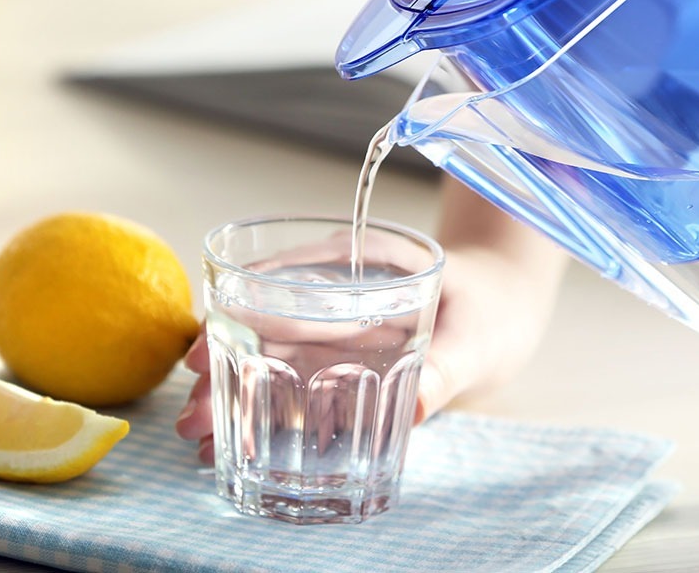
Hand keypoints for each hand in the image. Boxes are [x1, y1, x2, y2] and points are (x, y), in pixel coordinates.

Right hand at [176, 179, 568, 459]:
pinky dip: (267, 405)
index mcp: (369, 260)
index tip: (205, 350)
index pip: (294, 277)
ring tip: (199, 436)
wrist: (507, 311)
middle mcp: (344, 288)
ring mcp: (341, 324)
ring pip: (274, 352)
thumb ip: (447, 368)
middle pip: (270, 321)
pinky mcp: (346, 356)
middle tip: (191, 416)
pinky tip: (236, 437)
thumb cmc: (493, 307)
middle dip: (224, 365)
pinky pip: (299, 377)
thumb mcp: (476, 336)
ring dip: (233, 389)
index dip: (243, 312)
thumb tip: (414, 407)